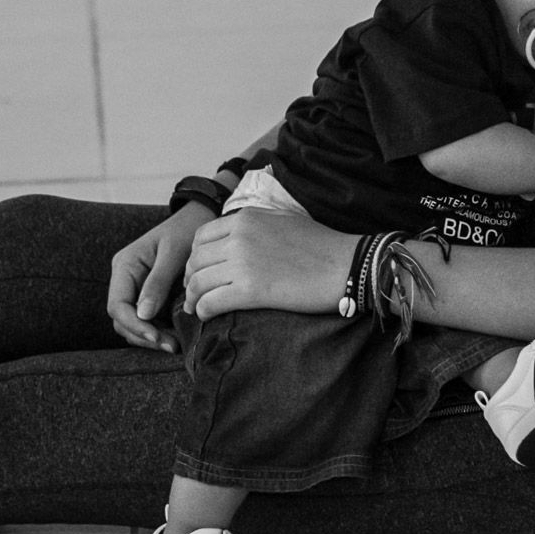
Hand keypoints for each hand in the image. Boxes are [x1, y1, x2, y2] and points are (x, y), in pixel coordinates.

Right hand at [106, 204, 207, 351]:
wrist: (200, 218)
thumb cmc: (187, 230)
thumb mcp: (174, 253)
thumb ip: (158, 282)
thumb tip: (144, 315)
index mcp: (125, 266)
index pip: (118, 305)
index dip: (134, 325)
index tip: (157, 337)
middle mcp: (125, 278)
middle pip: (122, 318)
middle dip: (143, 335)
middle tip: (171, 345)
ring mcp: (136, 288)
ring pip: (132, 322)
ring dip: (150, 337)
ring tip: (174, 345)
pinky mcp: (150, 295)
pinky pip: (146, 319)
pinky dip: (158, 330)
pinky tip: (175, 336)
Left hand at [182, 207, 351, 320]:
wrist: (344, 265)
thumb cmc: (319, 244)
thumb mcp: (281, 219)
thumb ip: (253, 223)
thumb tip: (233, 235)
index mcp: (245, 218)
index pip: (202, 236)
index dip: (195, 256)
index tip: (198, 270)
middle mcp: (239, 237)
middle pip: (196, 260)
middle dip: (190, 278)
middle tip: (193, 293)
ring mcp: (243, 263)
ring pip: (199, 282)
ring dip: (193, 298)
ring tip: (195, 308)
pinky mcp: (251, 290)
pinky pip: (212, 301)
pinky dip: (203, 310)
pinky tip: (206, 315)